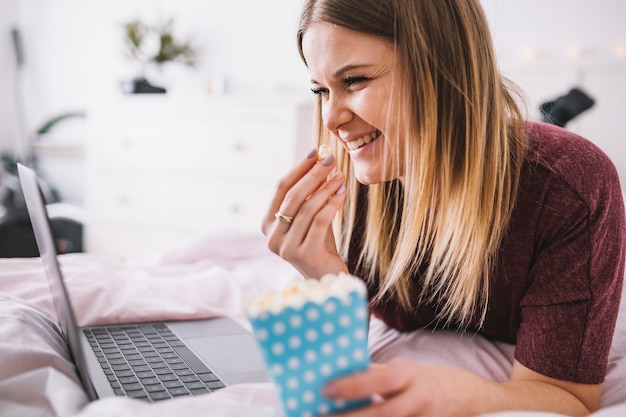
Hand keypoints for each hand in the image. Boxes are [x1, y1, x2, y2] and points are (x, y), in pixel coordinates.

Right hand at [261, 149, 348, 278]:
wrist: (328, 278)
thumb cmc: (320, 244)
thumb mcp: (311, 216)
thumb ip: (311, 194)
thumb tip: (319, 160)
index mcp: (268, 224)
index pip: (280, 188)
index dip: (298, 168)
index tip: (315, 152)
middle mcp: (272, 237)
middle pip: (293, 196)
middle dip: (313, 174)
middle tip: (331, 159)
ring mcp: (286, 248)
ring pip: (307, 208)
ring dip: (325, 188)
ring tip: (340, 175)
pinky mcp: (305, 254)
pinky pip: (320, 221)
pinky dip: (332, 203)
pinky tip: (342, 192)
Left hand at [323, 359, 599, 416]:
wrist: (477, 397)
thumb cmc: (431, 379)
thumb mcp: (407, 369)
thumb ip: (378, 372)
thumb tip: (342, 371)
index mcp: (410, 374)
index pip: (377, 378)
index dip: (351, 385)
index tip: (324, 390)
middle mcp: (419, 398)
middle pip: (380, 413)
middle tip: (320, 416)